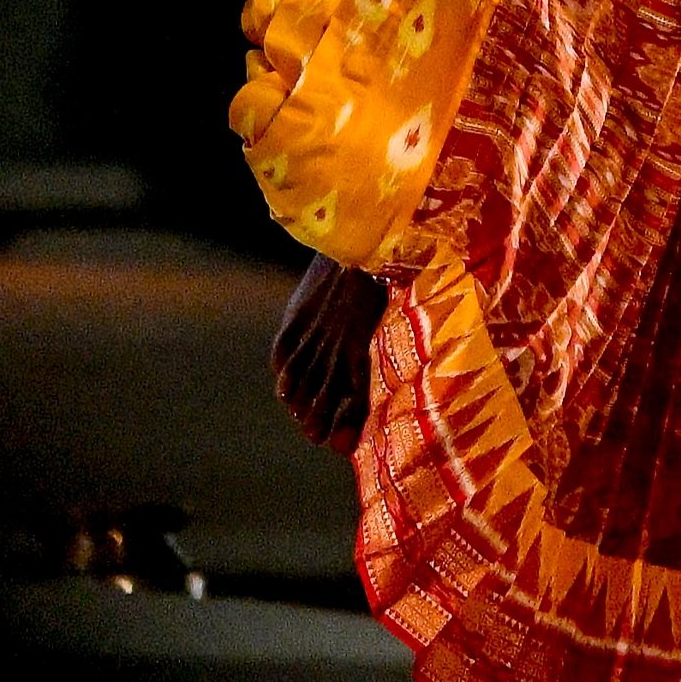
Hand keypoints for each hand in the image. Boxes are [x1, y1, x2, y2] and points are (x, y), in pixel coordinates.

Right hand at [268, 254, 386, 455]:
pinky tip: (286, 386)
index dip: (346, 430)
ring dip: (298, 402)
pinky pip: (282, 355)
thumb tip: (393, 383)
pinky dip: (283, 373)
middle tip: (317, 434)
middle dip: (317, 423)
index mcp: (365, 350)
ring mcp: (314, 333)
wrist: (364, 237)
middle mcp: (337, 347)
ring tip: (300, 413)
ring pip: (298, 383)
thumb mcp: (397, 319)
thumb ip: (389, 354)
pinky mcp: (296, 316)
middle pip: (320, 402)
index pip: (352, 404)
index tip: (343, 444)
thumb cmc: (391, 278)